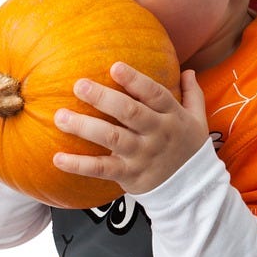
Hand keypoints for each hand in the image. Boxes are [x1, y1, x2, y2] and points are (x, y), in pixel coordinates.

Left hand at [53, 62, 208, 193]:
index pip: (154, 94)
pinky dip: (79, 165)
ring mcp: (142, 155)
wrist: (193, 189)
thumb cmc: (189, 148)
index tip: (115, 67)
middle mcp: (156, 133)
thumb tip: (189, 69)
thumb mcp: (198, 120)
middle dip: (103, 98)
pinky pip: (101, 169)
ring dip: (85, 127)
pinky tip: (58, 158)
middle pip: (129, 113)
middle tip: (79, 86)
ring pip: (112, 138)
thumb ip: (192, 93)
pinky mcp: (129, 174)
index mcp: (172, 116)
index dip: (135, 80)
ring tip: (61, 117)